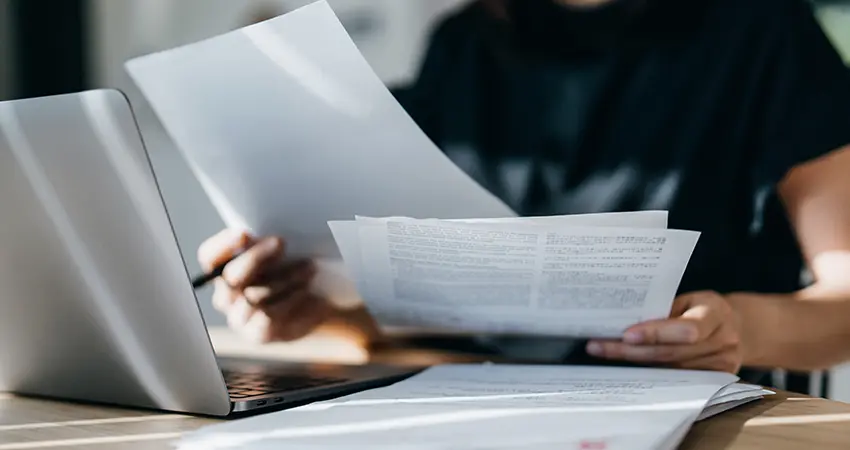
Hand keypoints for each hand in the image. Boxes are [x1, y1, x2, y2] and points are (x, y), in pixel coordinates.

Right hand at [197, 229, 334, 343]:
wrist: (316, 303)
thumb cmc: (293, 270)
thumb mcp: (279, 252)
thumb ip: (265, 241)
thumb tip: (266, 232)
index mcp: (224, 270)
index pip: (210, 256)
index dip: (223, 244)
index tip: (244, 233)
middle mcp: (226, 295)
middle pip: (231, 275)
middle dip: (256, 257)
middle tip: (281, 242)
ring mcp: (239, 317)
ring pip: (255, 295)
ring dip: (285, 277)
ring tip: (308, 267)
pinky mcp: (257, 333)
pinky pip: (268, 315)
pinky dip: (290, 298)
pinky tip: (305, 288)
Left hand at [586, 291, 743, 372]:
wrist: (738, 329)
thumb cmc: (703, 309)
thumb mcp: (689, 299)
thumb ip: (663, 309)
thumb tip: (623, 317)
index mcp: (716, 313)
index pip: (686, 328)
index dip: (656, 333)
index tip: (626, 334)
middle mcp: (723, 341)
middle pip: (671, 353)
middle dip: (631, 351)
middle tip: (599, 347)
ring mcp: (722, 365)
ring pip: (670, 369)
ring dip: (634, 364)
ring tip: (604, 354)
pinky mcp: (716, 381)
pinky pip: (677, 380)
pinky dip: (650, 374)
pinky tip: (626, 368)